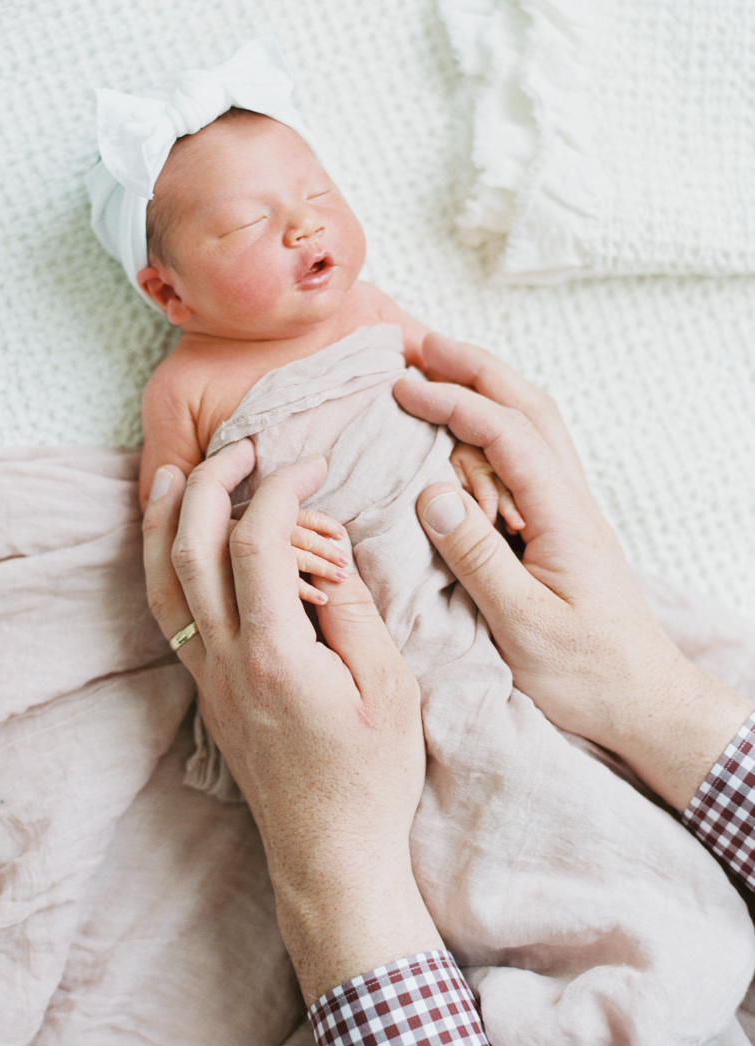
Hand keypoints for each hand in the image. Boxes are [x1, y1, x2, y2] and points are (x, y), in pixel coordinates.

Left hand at [143, 443, 442, 1001]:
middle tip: (248, 446)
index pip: (258, 542)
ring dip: (169, 520)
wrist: (330, 856)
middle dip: (215, 482)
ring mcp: (208, 678)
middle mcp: (227, 661)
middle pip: (194, 549)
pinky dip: (165, 566)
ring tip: (180, 472)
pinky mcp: (207, 691)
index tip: (310, 463)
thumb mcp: (390, 688)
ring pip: (164, 582)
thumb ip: (355, 610)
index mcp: (277, 655)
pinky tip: (177, 542)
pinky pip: (170, 614)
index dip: (281, 488)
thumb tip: (327, 552)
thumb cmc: (370, 779)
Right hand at [394, 334, 752, 810]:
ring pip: (535, 424)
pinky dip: (499, 423)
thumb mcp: (524, 624)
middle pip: (528, 407)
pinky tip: (473, 430)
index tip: (402, 386)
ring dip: (489, 387)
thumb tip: (430, 492)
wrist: (644, 701)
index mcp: (562, 516)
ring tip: (440, 367)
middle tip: (419, 344)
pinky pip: (531, 455)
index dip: (453, 402)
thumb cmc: (588, 673)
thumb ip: (478, 556)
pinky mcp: (563, 528)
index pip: (505, 434)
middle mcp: (571, 500)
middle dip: (474, 367)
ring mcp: (570, 511)